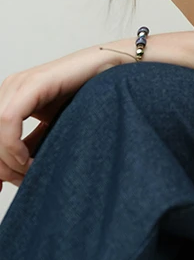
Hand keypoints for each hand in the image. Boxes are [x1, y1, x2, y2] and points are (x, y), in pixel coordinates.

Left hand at [0, 43, 128, 193]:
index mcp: (12, 97)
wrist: (115, 72)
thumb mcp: (53, 128)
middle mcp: (11, 88)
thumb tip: (10, 174)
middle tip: (23, 181)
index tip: (2, 187)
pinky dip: (13, 145)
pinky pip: (7, 120)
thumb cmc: (90, 96)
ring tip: (30, 172)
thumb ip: (31, 145)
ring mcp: (20, 84)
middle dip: (2, 165)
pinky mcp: (33, 83)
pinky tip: (29, 159)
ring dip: (9, 160)